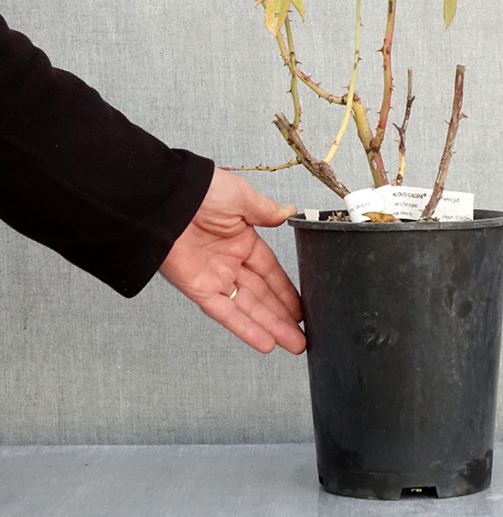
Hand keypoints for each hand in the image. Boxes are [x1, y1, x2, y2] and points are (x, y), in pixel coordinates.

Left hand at [159, 166, 305, 354]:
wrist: (167, 198)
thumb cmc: (201, 190)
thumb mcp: (242, 197)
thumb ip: (266, 212)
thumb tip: (289, 212)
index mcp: (242, 240)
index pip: (270, 272)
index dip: (286, 291)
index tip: (302, 308)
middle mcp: (229, 262)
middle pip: (262, 296)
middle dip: (283, 317)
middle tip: (303, 336)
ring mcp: (214, 277)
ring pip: (248, 308)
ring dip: (271, 327)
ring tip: (294, 344)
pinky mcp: (198, 288)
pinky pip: (225, 313)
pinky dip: (245, 328)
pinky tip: (265, 342)